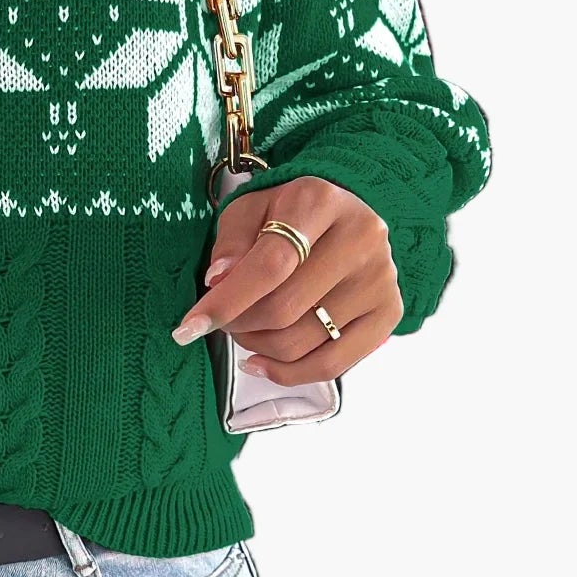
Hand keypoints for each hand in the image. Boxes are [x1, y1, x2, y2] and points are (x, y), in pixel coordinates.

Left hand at [171, 176, 402, 381]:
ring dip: (257, 346)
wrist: (344, 213)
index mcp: (321, 202)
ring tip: (244, 330)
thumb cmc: (286, 214)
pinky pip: (333, 364)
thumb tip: (217, 282)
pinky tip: (260, 362)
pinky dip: (288, 373)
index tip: (188, 327)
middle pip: (283, 309)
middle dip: (238, 324)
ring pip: (301, 341)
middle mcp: (361, 239)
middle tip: (221, 321)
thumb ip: (230, 242)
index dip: (225, 302)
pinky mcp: (389, 311)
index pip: (269, 266)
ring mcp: (380, 278)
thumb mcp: (249, 209)